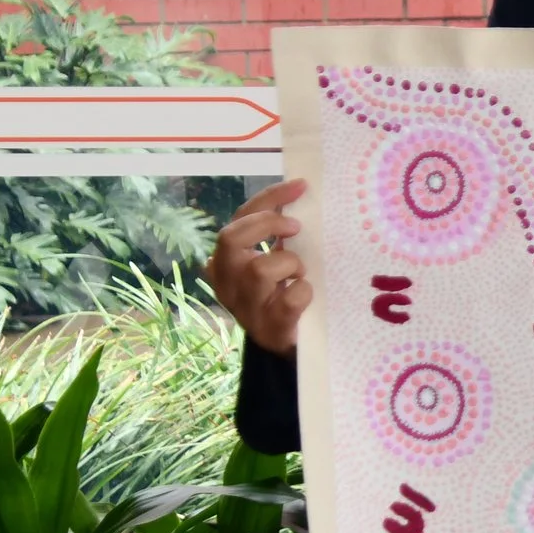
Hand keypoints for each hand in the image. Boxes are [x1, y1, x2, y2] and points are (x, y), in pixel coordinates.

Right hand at [207, 179, 311, 356]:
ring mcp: (246, 308)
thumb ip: (275, 235)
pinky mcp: (270, 328)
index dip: (269, 199)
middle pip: (230, 239)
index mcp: (226, 262)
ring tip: (299, 272)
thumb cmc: (278, 295)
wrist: (283, 346)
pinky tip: (306, 293)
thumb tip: (299, 193)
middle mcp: (227, 284)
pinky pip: (289, 300)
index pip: (239, 219)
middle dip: (267, 224)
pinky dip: (303, 291)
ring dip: (288, 262)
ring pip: (258, 270)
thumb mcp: (271, 261)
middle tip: (295, 228)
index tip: (300, 186)